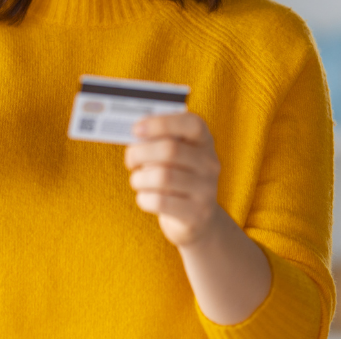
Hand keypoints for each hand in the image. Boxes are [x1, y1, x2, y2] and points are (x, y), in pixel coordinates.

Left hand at [125, 112, 221, 248]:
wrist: (196, 218)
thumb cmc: (175, 177)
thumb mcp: (172, 155)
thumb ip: (157, 141)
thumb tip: (134, 134)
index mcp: (204, 141)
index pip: (192, 124)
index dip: (162, 123)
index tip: (136, 129)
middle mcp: (210, 163)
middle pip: (170, 150)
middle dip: (140, 153)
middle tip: (130, 160)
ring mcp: (206, 190)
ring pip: (162, 177)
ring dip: (140, 178)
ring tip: (138, 180)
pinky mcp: (196, 214)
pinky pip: (160, 201)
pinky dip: (144, 198)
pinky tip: (146, 197)